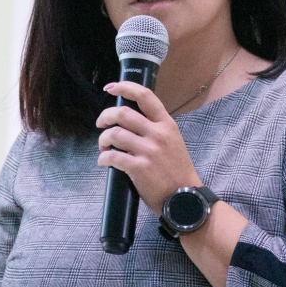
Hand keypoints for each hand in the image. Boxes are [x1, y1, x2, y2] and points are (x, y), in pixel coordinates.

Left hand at [96, 80, 201, 214]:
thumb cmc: (178, 171)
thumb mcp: (173, 142)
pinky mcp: (139, 168)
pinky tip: (104, 161)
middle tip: (100, 124)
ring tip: (103, 147)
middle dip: (105, 116)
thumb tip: (130, 121)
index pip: (145, 96)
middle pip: (123, 113)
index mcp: (166, 124)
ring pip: (114, 134)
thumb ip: (155, 129)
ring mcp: (148, 151)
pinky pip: (112, 157)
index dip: (125, 87)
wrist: (185, 199)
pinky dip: (103, 158)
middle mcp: (157, 134)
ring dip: (103, 139)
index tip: (111, 88)